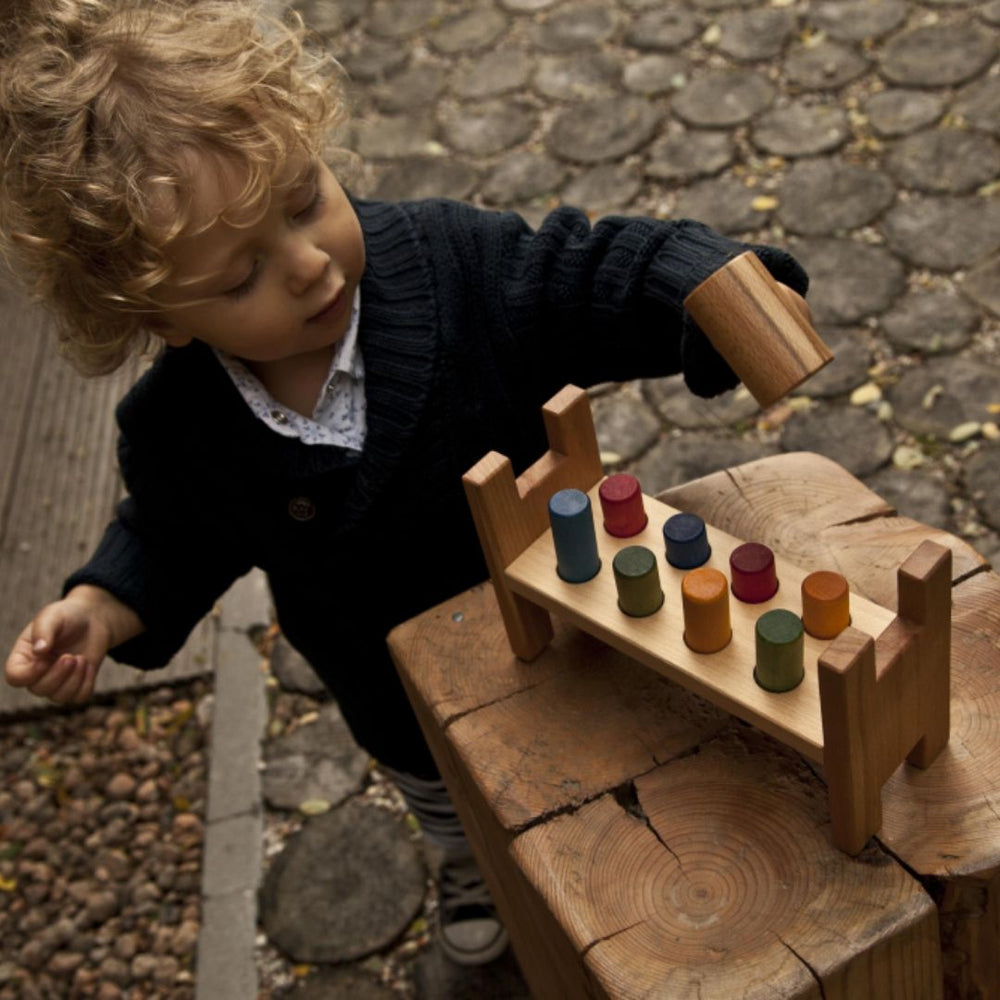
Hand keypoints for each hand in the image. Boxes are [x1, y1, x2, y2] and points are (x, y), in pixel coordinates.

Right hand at [5, 587, 140, 704]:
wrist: (93, 620)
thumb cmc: (67, 616)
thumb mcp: (53, 615)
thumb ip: (44, 630)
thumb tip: (39, 651)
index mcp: (24, 656)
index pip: (15, 677)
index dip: (29, 674)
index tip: (45, 659)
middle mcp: (37, 673)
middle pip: (38, 690)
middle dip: (58, 675)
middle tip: (71, 656)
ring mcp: (57, 681)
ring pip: (59, 697)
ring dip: (74, 679)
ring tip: (81, 658)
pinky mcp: (76, 685)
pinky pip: (79, 697)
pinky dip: (87, 683)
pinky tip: (89, 666)